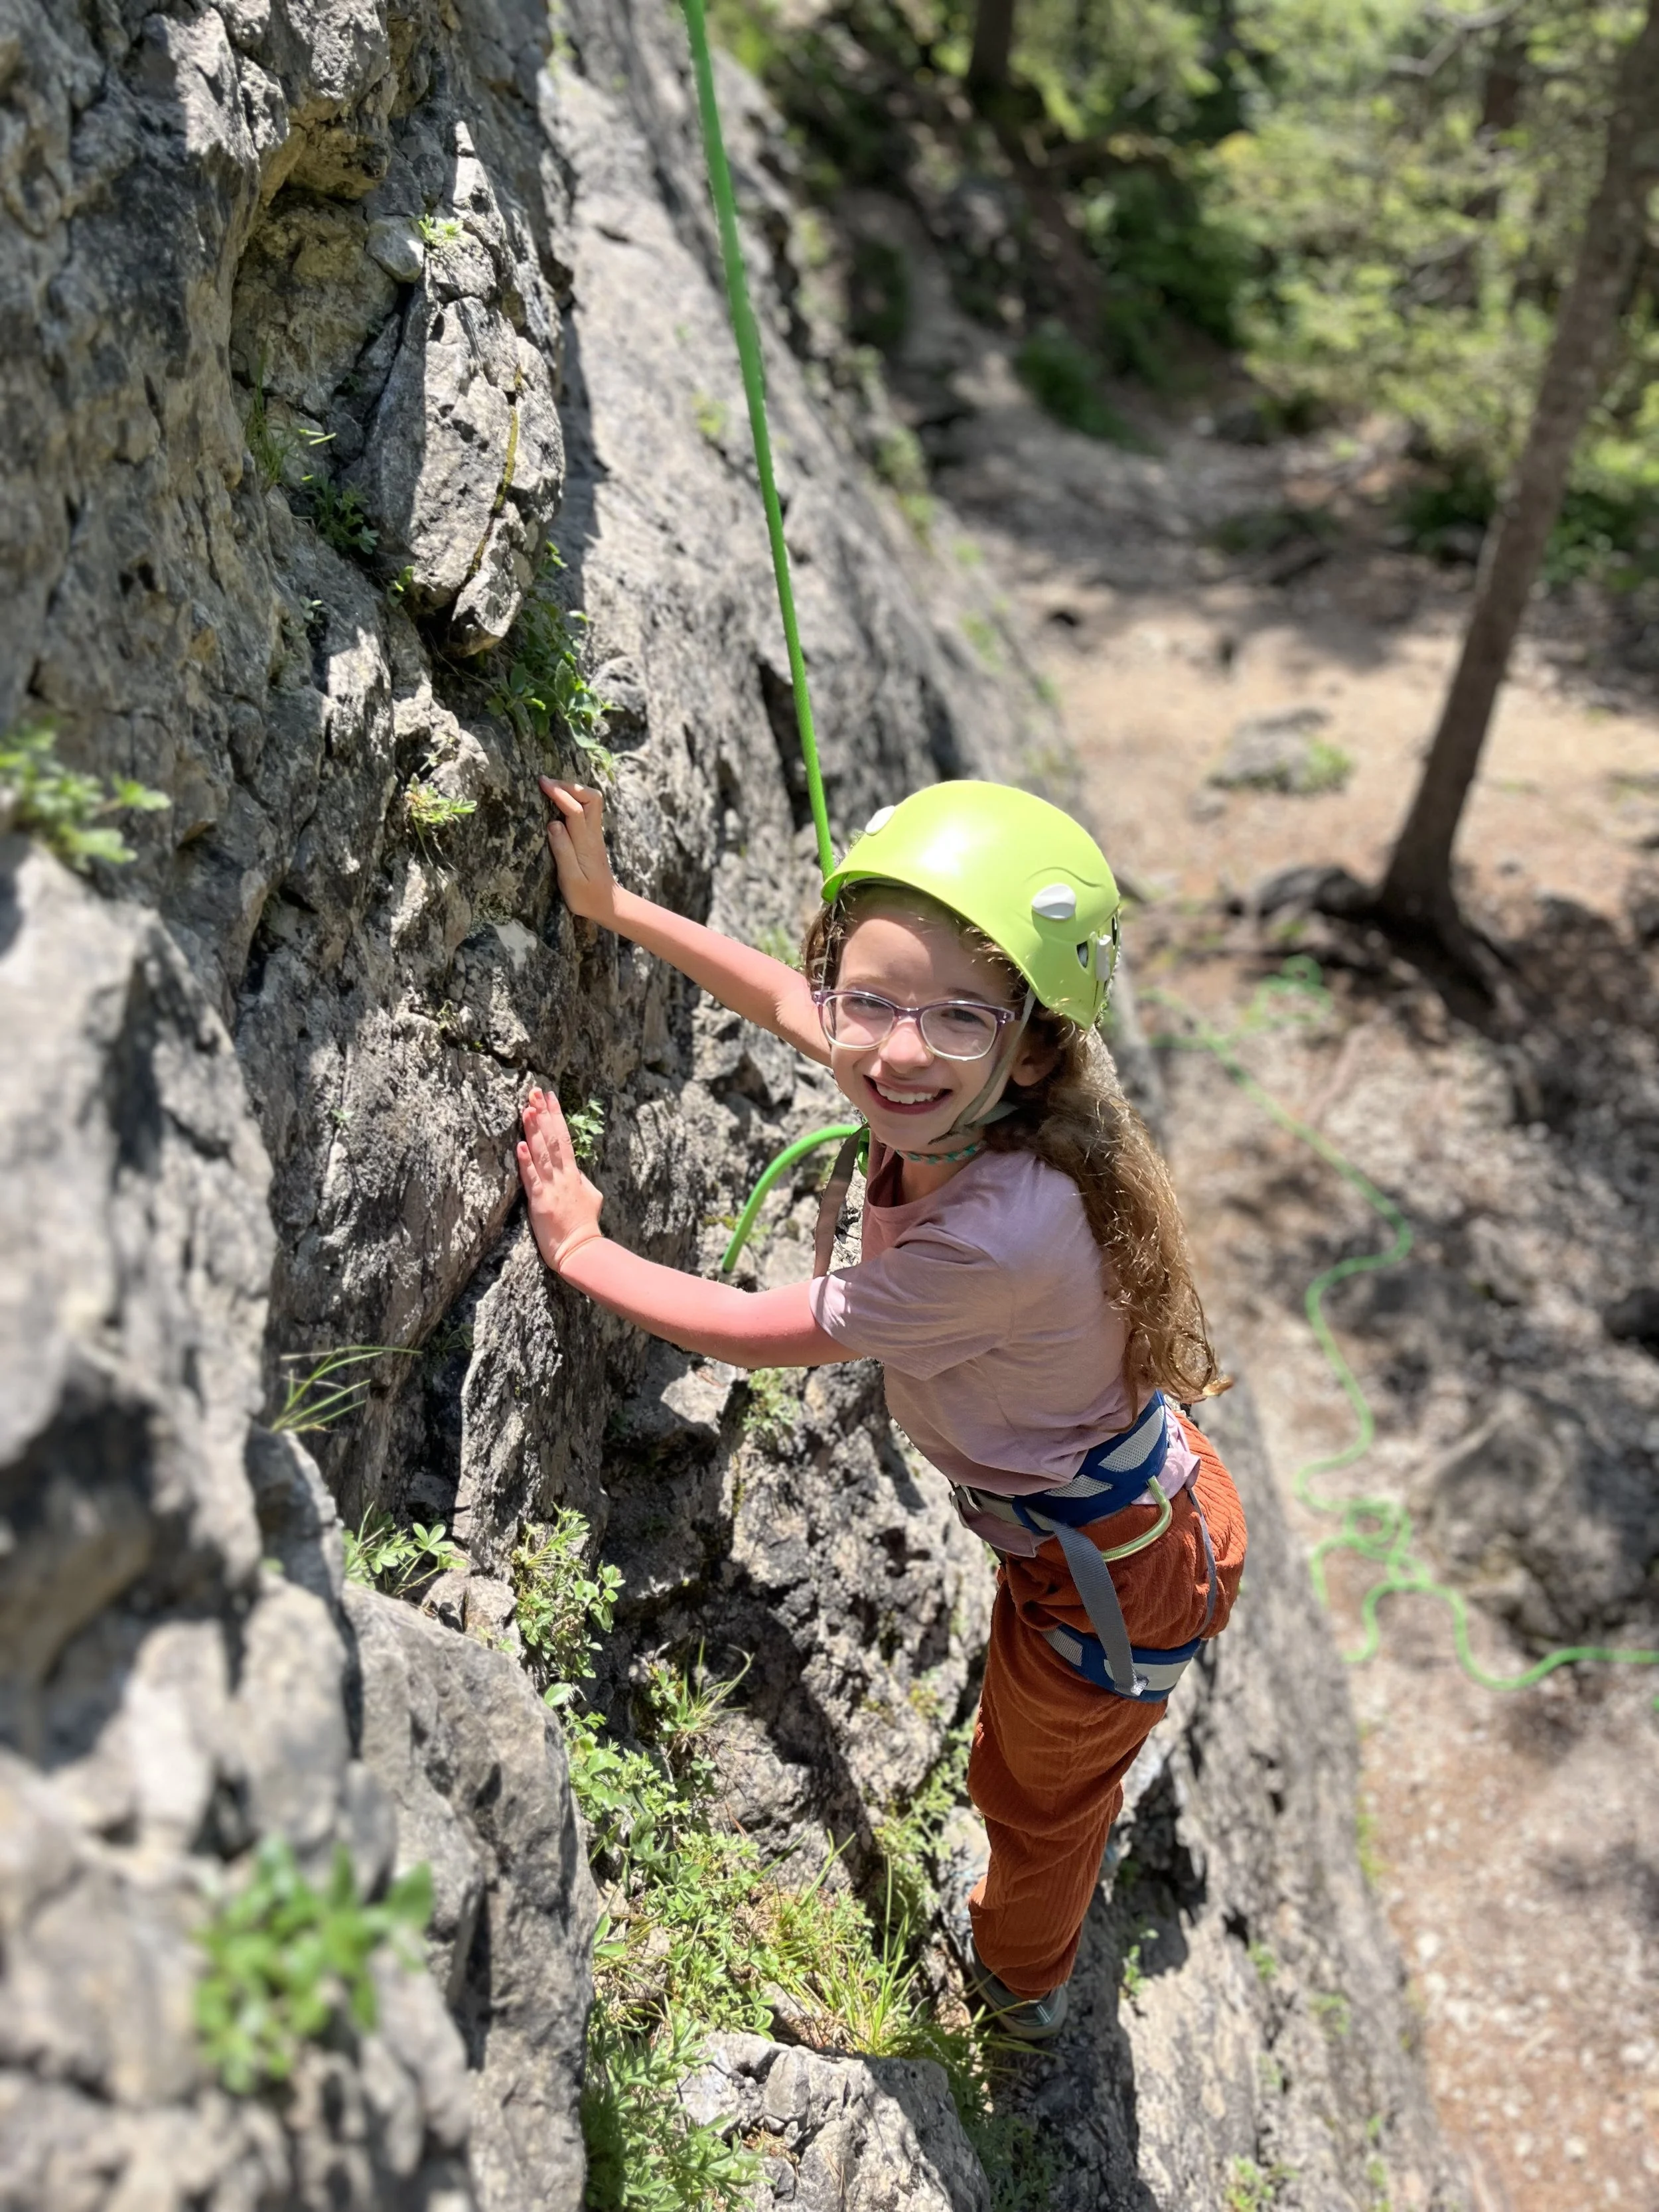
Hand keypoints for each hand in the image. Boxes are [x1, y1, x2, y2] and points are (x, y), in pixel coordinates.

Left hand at [517, 1088, 604, 1269]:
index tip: (549, 1096)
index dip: (555, 1116)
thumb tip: (577, 1172)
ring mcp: (552, 1188)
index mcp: (574, 1174)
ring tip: (527, 1109)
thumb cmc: (584, 1227)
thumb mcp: (591, 1197)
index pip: (564, 1138)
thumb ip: (582, 1181)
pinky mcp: (541, 1203)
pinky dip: (525, 1163)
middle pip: (552, 1139)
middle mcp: (563, 1177)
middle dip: (543, 1114)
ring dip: (533, 1131)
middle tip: (534, 1092)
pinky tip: (519, 1146)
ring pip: (542, 1154)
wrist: (582, 1250)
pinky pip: (532, 1180)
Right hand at [540, 777, 616, 923]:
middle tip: (547, 783)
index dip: (560, 793)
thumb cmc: (587, 896)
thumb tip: (553, 824)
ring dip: (573, 790)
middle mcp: (593, 834)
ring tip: (552, 788)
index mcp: (586, 843)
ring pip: (592, 801)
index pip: (575, 810)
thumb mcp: (571, 879)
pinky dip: (574, 799)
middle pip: (592, 798)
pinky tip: (561, 801)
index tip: (542, 783)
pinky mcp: (592, 837)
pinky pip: (587, 809)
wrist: (607, 904)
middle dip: (569, 786)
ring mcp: (595, 834)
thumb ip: (563, 851)